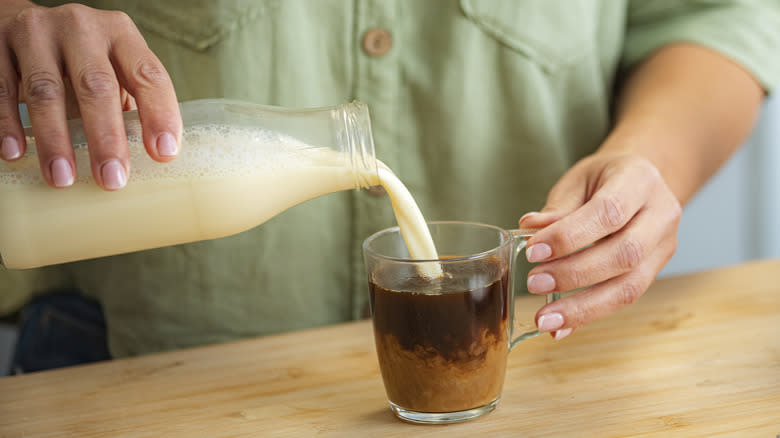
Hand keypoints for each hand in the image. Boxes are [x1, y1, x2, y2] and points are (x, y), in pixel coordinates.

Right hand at [0, 1, 180, 189]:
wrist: (26, 25)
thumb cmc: (82, 60)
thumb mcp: (113, 69)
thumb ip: (130, 103)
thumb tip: (151, 161)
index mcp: (121, 34)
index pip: (148, 75)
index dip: (159, 114)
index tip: (163, 154)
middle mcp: (81, 27)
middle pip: (97, 85)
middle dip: (106, 137)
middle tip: (112, 179)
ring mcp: (37, 32)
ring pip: (46, 90)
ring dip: (55, 140)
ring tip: (63, 178)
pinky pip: (2, 88)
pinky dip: (8, 123)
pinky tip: (15, 152)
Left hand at [520, 152, 681, 339]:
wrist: (642, 180)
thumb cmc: (605, 178)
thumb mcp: (579, 180)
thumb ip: (558, 208)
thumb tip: (529, 229)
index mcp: (639, 181)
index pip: (608, 212)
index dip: (570, 236)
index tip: (532, 251)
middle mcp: (661, 215)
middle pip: (624, 253)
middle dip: (574, 274)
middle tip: (534, 283)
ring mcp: (664, 246)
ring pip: (630, 286)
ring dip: (583, 307)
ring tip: (545, 319)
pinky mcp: (655, 271)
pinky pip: (625, 299)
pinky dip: (589, 315)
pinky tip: (562, 327)